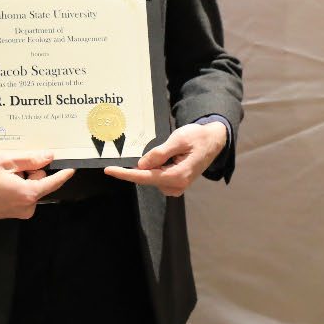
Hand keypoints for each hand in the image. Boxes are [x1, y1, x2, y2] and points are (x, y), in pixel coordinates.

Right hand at [0, 151, 74, 219]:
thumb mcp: (3, 161)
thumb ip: (28, 159)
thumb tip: (47, 157)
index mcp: (27, 194)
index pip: (52, 183)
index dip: (63, 174)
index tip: (72, 168)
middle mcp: (25, 207)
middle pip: (39, 183)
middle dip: (30, 171)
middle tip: (11, 164)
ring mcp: (17, 212)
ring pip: (28, 188)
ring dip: (19, 178)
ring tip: (0, 173)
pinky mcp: (10, 213)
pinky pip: (19, 195)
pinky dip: (13, 185)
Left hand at [104, 121, 226, 196]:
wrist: (214, 141)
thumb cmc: (198, 137)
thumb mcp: (178, 140)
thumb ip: (159, 153)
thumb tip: (141, 165)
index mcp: (177, 176)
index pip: (145, 177)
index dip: (125, 173)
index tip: (109, 170)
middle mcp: (177, 185)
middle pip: (147, 178)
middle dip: (136, 167)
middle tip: (136, 153)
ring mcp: (177, 186)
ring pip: (152, 177)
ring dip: (150, 165)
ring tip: (168, 149)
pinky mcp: (176, 183)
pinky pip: (158, 177)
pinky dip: (155, 168)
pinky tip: (166, 157)